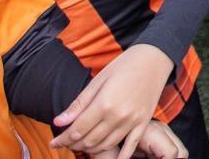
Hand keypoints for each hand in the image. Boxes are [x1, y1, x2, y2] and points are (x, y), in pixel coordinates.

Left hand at [52, 43, 173, 158]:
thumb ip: (78, 104)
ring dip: (90, 149)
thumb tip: (58, 122)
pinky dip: (120, 157)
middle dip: (73, 144)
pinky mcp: (144, 123)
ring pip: (106, 145)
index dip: (63, 139)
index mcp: (104, 103)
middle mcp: (119, 116)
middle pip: (90, 140)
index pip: (78, 130)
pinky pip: (130, 146)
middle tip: (65, 142)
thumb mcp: (97, 80)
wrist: (154, 58)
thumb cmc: (124, 65)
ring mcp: (133, 121)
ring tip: (80, 145)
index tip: (54, 142)